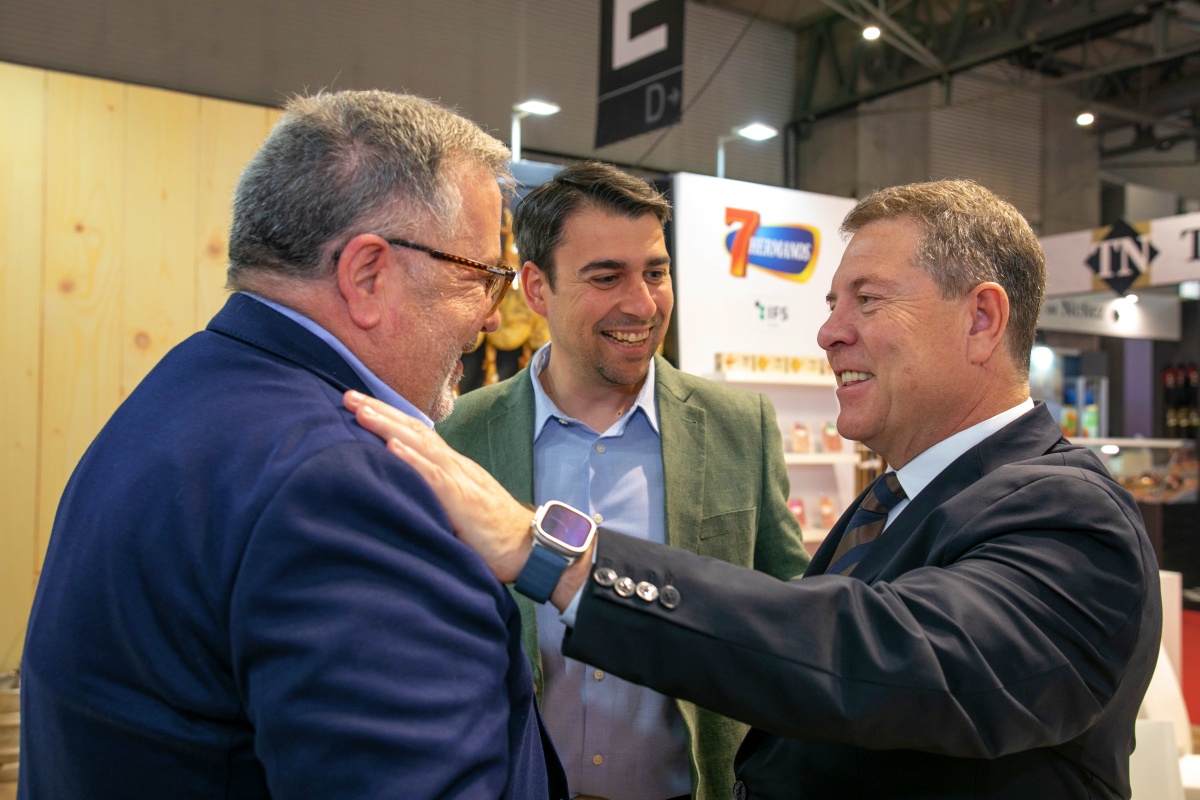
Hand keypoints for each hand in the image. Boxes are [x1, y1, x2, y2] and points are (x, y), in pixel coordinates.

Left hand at [343, 390, 533, 582]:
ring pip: (421, 444)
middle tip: (347, 395)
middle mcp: (455, 465)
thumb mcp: (458, 510)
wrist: (533, 547)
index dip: (387, 417)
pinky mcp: (465, 500)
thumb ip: (434, 498)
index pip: (416, 434)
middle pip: (413, 430)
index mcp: (452, 467)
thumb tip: (401, 497)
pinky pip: (436, 477)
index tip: (358, 404)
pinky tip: (392, 447)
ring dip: (388, 425)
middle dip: (379, 410)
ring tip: (361, 411)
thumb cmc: (494, 535)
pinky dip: (412, 460)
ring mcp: (461, 480)